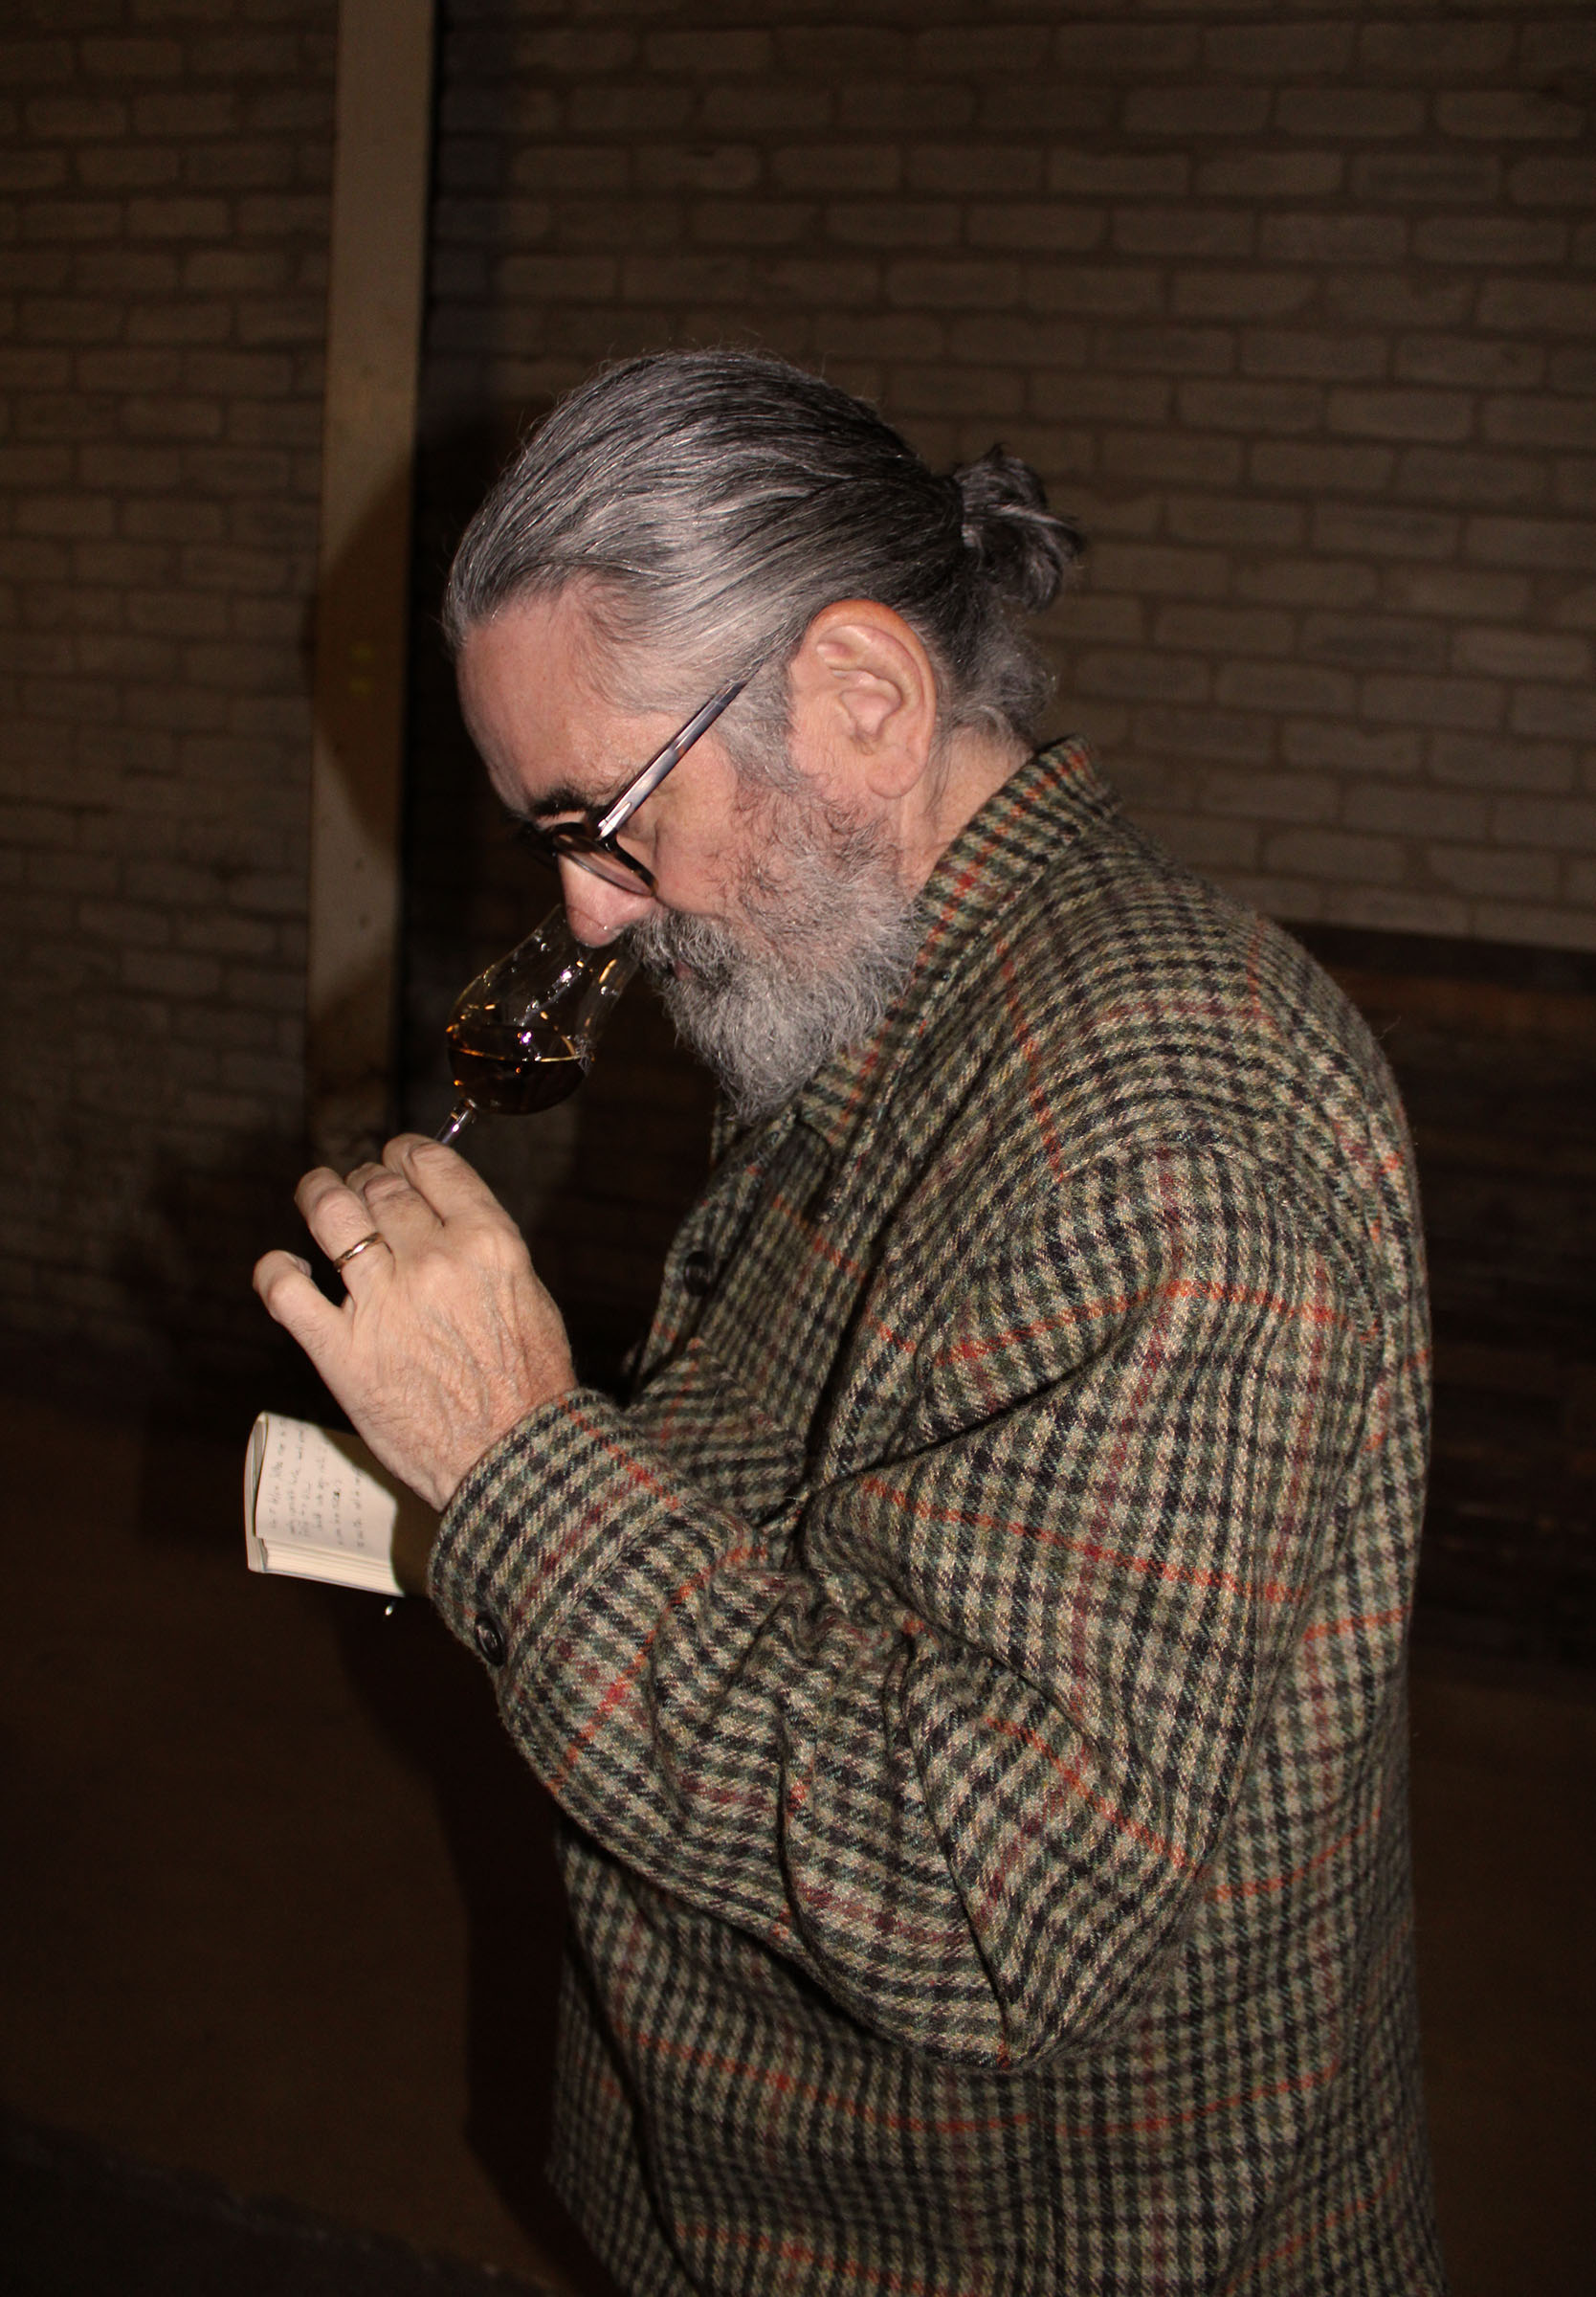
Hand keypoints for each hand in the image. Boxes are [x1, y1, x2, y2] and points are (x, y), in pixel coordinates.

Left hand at [253, 1134, 575, 1511]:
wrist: (512, 1458)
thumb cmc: (529, 1386)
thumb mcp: (529, 1295)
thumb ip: (486, 1248)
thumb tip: (444, 1217)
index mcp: (486, 1242)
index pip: (430, 1164)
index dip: (403, 1152)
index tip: (394, 1156)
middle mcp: (432, 1262)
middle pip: (378, 1187)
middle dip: (364, 1179)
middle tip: (359, 1188)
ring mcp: (382, 1303)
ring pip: (329, 1214)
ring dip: (316, 1195)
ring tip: (314, 1195)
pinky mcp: (340, 1351)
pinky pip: (284, 1289)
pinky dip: (274, 1269)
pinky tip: (282, 1266)